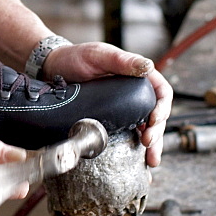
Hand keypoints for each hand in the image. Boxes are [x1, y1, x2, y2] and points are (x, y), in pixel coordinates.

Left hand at [42, 42, 172, 166]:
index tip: (154, 120)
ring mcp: (124, 106)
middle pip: (156, 113)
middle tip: (149, 143)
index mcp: (137, 75)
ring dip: (152, 143)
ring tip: (151, 159)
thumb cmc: (75, 57)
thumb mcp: (99, 55)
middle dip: (158, 131)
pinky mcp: (112, 118)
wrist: (53, 70)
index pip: (161, 91)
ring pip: (146, 126)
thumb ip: (122, 60)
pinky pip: (130, 132)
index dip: (163, 107)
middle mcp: (134, 91)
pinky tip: (140, 158)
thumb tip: (148, 66)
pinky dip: (136, 146)